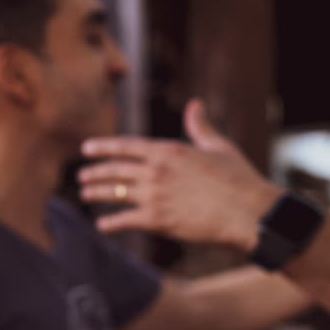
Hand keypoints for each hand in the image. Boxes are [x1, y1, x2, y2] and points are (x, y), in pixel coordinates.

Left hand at [78, 99, 282, 251]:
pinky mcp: (157, 220)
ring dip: (97, 193)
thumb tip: (195, 104)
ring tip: (85, 194)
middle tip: (82, 175)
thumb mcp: (218, 146)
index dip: (103, 147)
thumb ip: (200, 127)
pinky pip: (125, 221)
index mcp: (168, 151)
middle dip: (95, 172)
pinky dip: (110, 223)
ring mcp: (154, 196)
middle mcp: (156, 171)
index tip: (86, 148)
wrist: (247, 211)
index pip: (126, 146)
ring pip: (115, 194)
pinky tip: (101, 225)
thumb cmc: (238, 178)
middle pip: (115, 170)